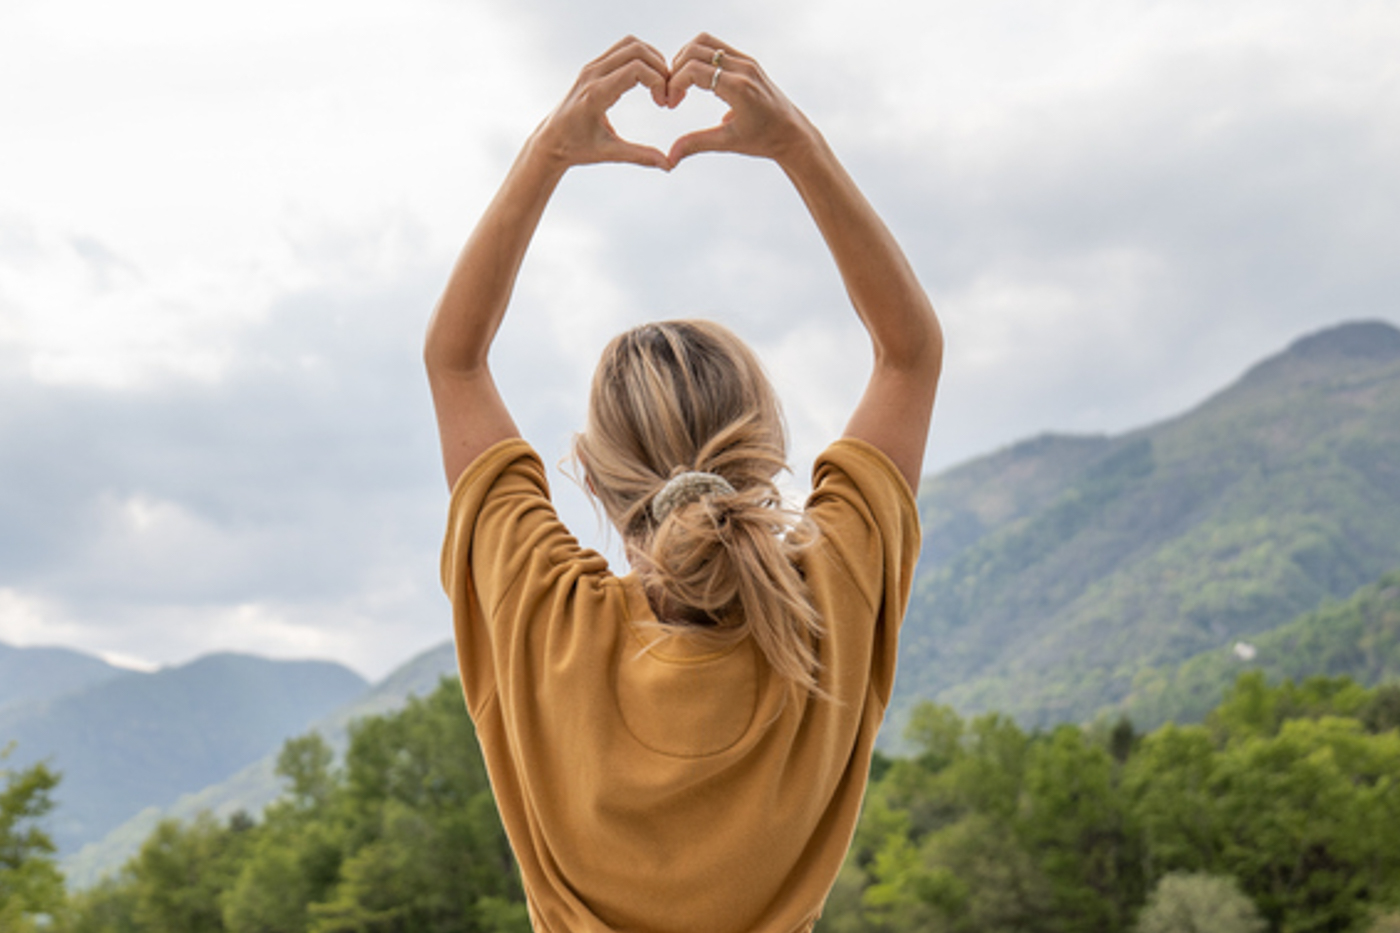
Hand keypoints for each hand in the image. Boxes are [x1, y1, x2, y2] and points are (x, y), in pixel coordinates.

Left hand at [533, 36, 671, 170]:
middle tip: (667, 93)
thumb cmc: (576, 148)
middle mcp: (592, 74)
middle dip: (660, 68)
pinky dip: (641, 57)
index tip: (664, 104)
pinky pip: (622, 49)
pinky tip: (648, 80)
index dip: (658, 82)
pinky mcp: (593, 66)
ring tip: (661, 84)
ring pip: (630, 44)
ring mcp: (591, 67)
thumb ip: (640, 156)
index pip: (636, 69)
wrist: (550, 140)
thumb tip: (669, 164)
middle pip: (636, 50)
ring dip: (652, 59)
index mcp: (595, 94)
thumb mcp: (609, 153)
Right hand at [664, 33, 816, 167]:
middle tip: (672, 94)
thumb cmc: (764, 140)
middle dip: (676, 70)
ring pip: (705, 42)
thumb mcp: (728, 142)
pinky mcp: (748, 61)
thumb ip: (696, 144)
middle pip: (695, 50)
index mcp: (738, 87)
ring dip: (686, 58)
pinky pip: (717, 47)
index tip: (670, 103)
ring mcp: (746, 61)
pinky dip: (700, 57)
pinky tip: (696, 80)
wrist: (792, 134)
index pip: (694, 70)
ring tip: (681, 84)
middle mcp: (743, 68)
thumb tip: (669, 157)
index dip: (674, 84)